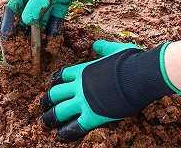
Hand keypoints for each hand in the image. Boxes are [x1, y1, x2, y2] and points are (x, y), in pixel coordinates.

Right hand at [1, 0, 118, 36]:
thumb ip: (37, 4)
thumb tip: (25, 21)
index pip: (13, 8)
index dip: (9, 23)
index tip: (8, 38)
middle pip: (27, 17)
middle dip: (26, 32)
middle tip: (25, 47)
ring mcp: (48, 1)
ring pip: (41, 21)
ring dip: (40, 34)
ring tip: (40, 48)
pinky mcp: (60, 5)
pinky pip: (54, 20)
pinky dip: (54, 29)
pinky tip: (53, 40)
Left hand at [40, 40, 177, 140]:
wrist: (138, 75)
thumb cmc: (128, 61)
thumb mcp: (114, 50)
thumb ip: (103, 47)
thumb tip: (95, 45)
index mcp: (83, 70)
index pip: (62, 75)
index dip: (55, 80)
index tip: (52, 85)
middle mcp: (79, 85)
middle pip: (56, 93)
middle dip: (47, 99)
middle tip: (42, 105)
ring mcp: (84, 100)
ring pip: (60, 110)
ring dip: (51, 117)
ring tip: (45, 122)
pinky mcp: (93, 115)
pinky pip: (75, 126)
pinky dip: (67, 132)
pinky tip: (60, 136)